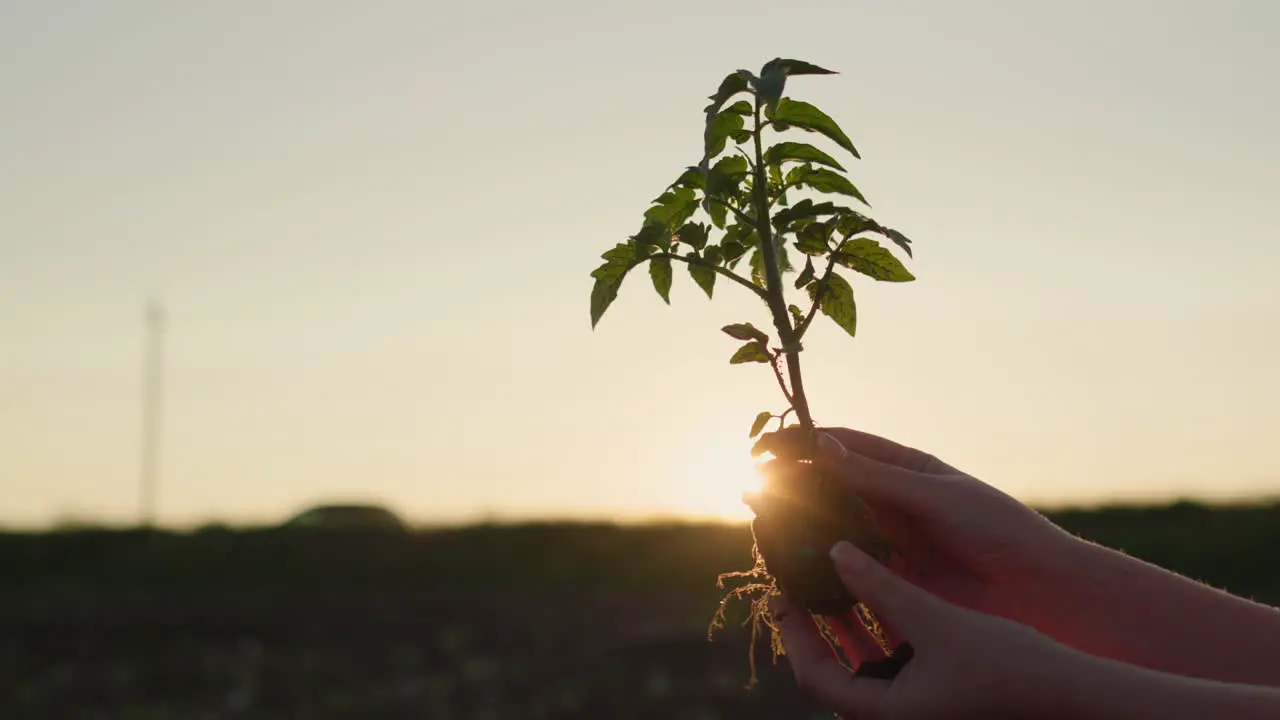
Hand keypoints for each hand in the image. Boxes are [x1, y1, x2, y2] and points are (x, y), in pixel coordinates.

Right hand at [752, 427, 1077, 634]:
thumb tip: (820, 444)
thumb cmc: (995, 529)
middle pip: (830, 486)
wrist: (1034, 590)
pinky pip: (845, 567)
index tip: (764, 445)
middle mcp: (892, 502)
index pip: (844, 446)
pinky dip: (815, 565)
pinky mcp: (891, 579)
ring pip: (831, 527)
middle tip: (751, 483)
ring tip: (759, 523)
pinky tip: (789, 566)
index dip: (802, 443)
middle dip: (790, 482)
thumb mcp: (932, 496)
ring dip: (796, 524)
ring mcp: (890, 540)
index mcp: (907, 469)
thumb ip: (875, 476)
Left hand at [774, 541, 1078, 718]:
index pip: (814, 673)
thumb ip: (882, 587)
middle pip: (830, 672)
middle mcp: (893, 719)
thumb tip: (834, 552)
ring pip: (857, 667)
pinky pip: (885, 666)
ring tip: (826, 579)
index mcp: (885, 714)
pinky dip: (872, 633)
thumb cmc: (1010, 665)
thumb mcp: (937, 620)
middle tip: (794, 581)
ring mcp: (912, 712)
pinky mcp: (932, 700)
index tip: (779, 590)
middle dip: (811, 627)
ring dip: (841, 626)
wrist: (1075, 697)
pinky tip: (873, 594)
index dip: (792, 629)